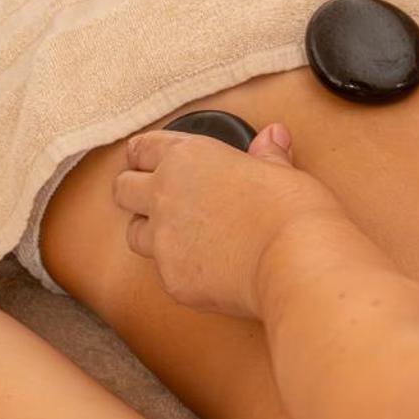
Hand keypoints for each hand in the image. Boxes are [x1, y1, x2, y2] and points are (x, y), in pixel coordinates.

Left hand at [114, 123, 344, 316]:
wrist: (295, 264)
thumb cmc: (292, 213)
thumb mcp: (283, 172)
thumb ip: (267, 156)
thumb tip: (273, 137)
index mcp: (189, 159)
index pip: (143, 148)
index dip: (144, 153)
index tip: (148, 157)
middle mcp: (166, 196)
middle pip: (123, 188)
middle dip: (135, 190)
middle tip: (156, 196)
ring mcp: (164, 241)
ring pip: (134, 234)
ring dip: (150, 231)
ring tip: (181, 235)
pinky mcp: (172, 280)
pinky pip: (163, 272)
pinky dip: (180, 268)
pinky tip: (208, 268)